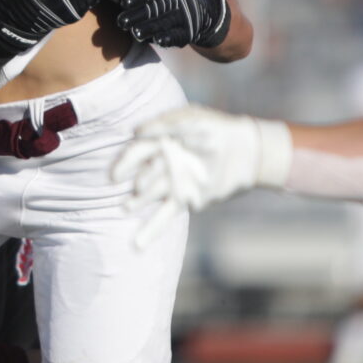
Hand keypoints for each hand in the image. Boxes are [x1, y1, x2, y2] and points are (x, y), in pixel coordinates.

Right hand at [110, 105, 292, 247]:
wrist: (246, 150)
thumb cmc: (216, 128)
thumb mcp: (190, 119)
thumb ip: (165, 124)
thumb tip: (136, 132)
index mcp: (161, 143)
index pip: (137, 152)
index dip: (125, 163)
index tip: (116, 175)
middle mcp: (164, 164)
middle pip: (142, 174)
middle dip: (135, 183)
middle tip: (133, 188)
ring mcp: (174, 183)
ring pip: (149, 196)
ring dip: (136, 204)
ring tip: (124, 209)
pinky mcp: (186, 200)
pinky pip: (165, 215)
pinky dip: (151, 230)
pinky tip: (137, 243)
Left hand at [115, 0, 229, 47]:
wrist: (206, 5)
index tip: (125, 2)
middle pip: (155, 7)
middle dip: (138, 15)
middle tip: (122, 21)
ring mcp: (183, 15)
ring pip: (164, 22)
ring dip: (150, 28)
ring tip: (136, 32)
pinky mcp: (188, 30)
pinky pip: (178, 34)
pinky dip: (169, 38)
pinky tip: (158, 40)